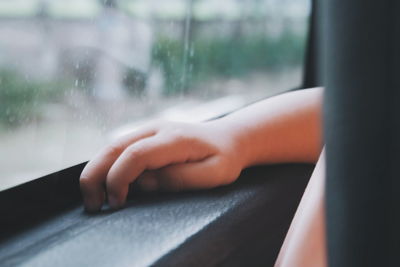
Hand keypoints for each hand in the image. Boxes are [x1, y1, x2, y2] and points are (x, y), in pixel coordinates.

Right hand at [80, 120, 244, 211]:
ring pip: (112, 146)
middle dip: (96, 175)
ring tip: (94, 199)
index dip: (119, 178)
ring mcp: (150, 129)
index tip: (117, 203)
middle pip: (114, 147)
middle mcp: (157, 129)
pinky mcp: (146, 136)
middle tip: (92, 205)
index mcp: (175, 138)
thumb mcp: (214, 175)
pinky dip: (107, 166)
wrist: (229, 138)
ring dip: (97, 171)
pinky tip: (106, 185)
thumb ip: (180, 179)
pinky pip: (119, 149)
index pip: (136, 154)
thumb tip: (145, 182)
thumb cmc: (225, 158)